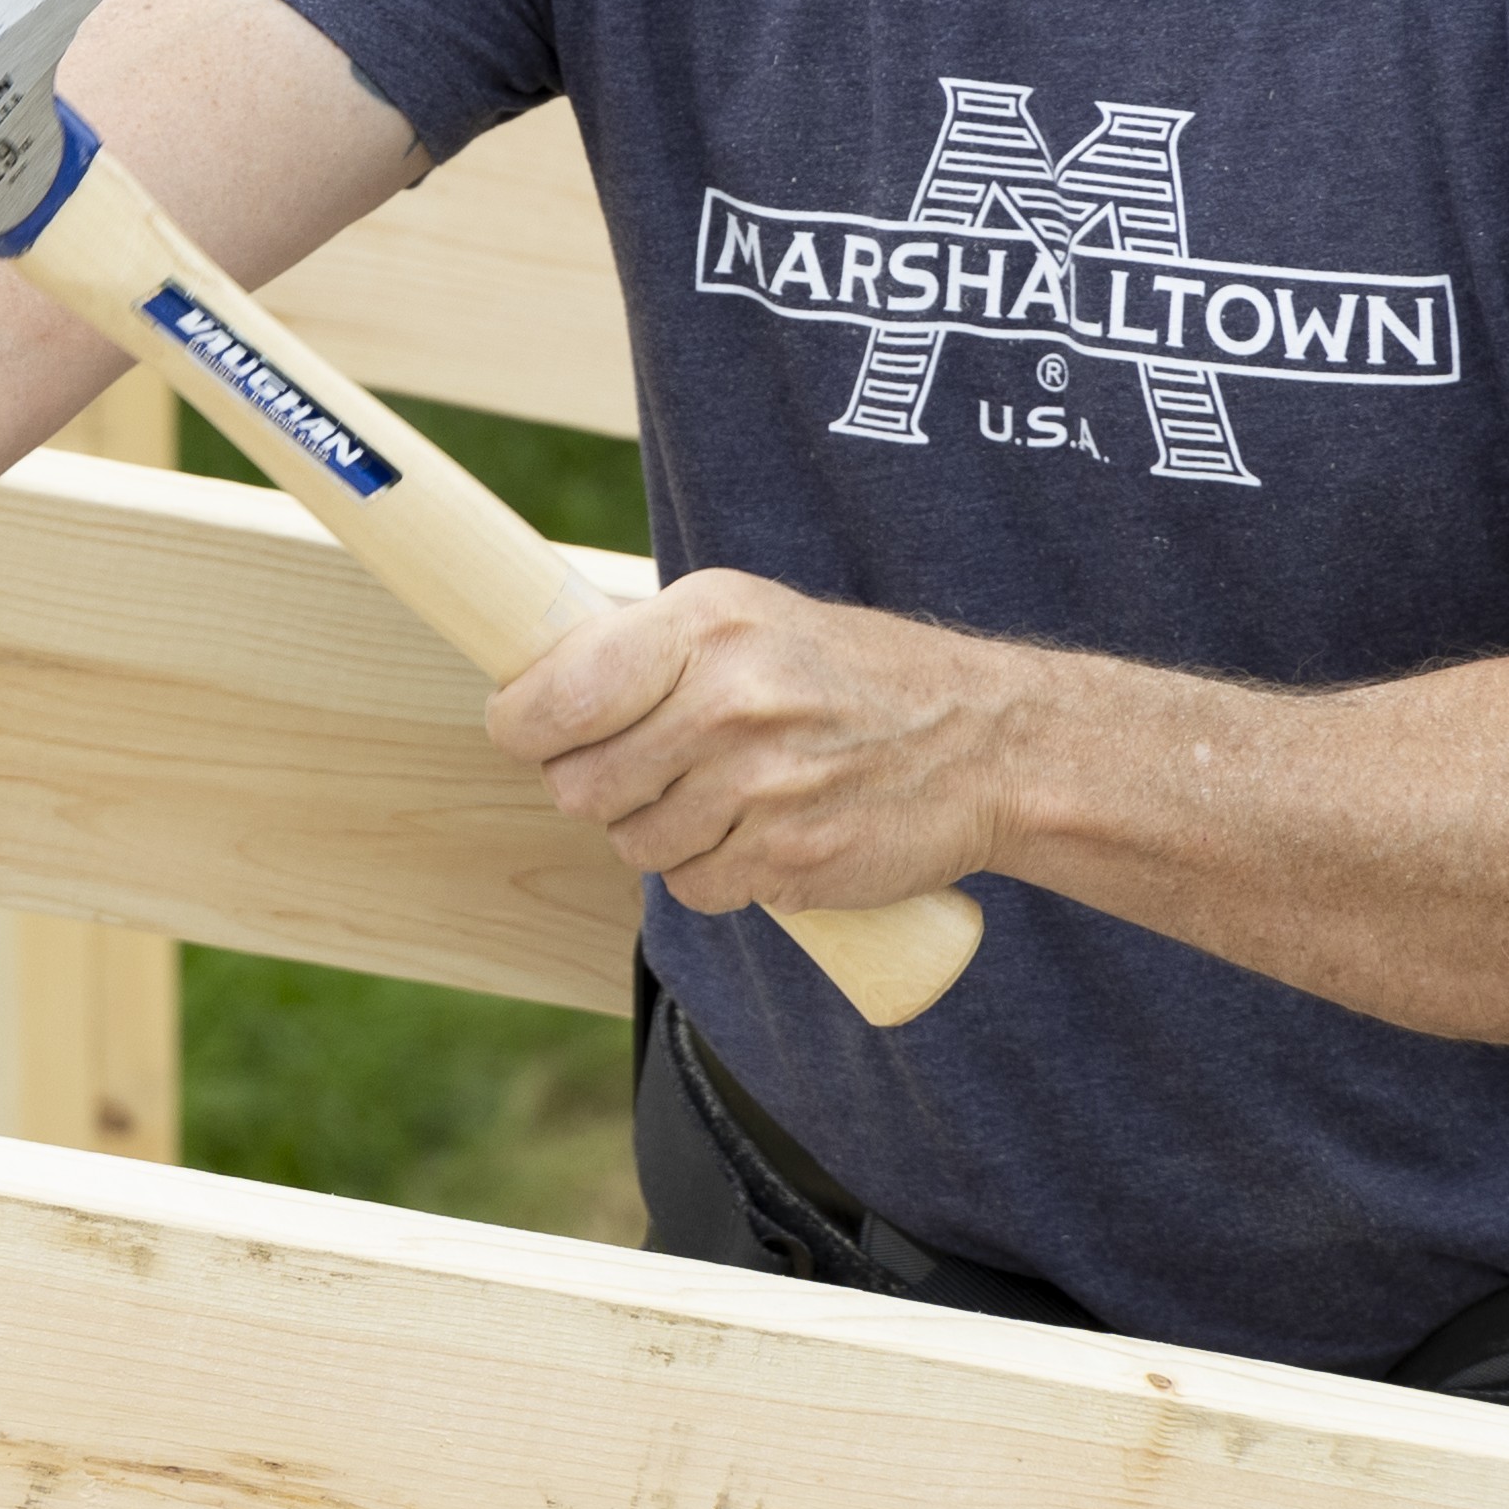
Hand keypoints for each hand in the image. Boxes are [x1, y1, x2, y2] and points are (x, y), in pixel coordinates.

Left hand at [482, 569, 1023, 916]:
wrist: (986, 742)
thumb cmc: (851, 676)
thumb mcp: (752, 620)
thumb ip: (648, 649)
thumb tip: (536, 687)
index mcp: (708, 625)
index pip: (559, 695)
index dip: (522, 726)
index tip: (525, 731)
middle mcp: (730, 701)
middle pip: (581, 786)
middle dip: (595, 788)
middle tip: (643, 770)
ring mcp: (762, 786)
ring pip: (633, 845)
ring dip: (657, 833)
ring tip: (719, 794)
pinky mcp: (789, 860)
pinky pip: (695, 888)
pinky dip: (712, 874)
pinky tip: (756, 833)